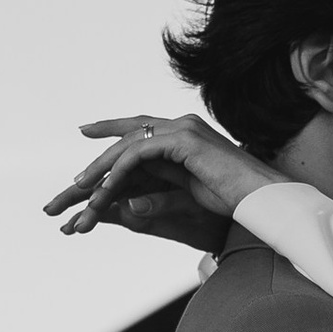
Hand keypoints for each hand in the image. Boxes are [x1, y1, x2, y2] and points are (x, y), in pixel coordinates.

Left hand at [46, 111, 275, 238]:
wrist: (262, 201)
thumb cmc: (235, 203)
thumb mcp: (186, 199)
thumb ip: (159, 195)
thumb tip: (130, 205)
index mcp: (186, 135)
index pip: (142, 127)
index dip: (113, 127)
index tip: (86, 131)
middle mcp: (182, 126)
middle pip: (129, 135)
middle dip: (97, 156)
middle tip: (70, 181)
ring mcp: (182, 130)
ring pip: (128, 146)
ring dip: (102, 170)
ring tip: (80, 191)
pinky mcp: (183, 141)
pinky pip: (139, 155)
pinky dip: (118, 172)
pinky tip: (103, 190)